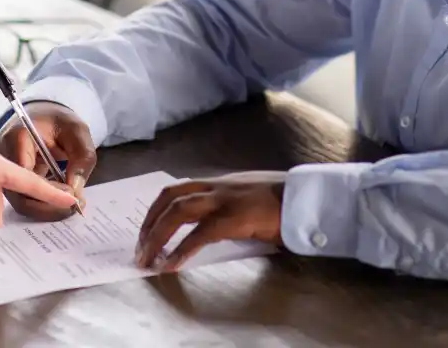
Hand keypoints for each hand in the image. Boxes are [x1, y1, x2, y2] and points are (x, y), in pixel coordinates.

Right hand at [0, 101, 96, 220]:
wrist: (41, 117)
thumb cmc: (58, 121)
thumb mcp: (77, 132)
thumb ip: (81, 157)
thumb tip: (75, 190)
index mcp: (17, 138)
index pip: (26, 174)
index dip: (48, 192)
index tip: (72, 198)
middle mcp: (2, 157)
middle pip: (19, 194)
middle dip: (49, 206)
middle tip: (75, 206)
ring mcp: (2, 171)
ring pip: (20, 200)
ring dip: (47, 208)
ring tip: (72, 204)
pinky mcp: (7, 180)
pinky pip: (23, 197)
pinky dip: (43, 203)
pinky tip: (62, 201)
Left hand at [135, 171, 286, 271]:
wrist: (307, 198)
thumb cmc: (281, 203)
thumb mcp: (246, 199)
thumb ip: (225, 207)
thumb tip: (204, 227)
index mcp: (217, 183)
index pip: (175, 190)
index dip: (155, 210)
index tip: (145, 231)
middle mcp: (216, 187)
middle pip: (169, 198)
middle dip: (148, 224)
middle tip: (139, 249)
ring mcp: (225, 200)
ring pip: (178, 211)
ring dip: (157, 236)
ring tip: (147, 258)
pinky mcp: (236, 218)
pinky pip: (201, 233)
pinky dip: (182, 249)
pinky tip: (172, 264)